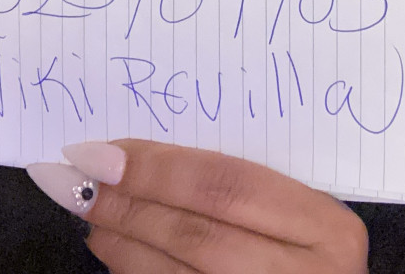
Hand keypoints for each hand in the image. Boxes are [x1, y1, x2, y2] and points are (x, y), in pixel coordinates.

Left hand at [29, 138, 368, 272]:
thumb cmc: (310, 249)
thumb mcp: (299, 212)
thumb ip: (238, 184)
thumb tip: (138, 153)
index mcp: (327, 230)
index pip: (227, 186)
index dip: (157, 169)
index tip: (101, 151)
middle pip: (197, 234)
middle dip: (128, 205)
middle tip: (77, 181)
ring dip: (122, 244)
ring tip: (90, 213)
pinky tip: (115, 252)